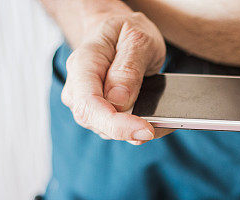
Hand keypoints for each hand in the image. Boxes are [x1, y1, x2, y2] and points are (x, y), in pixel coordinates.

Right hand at [61, 12, 169, 143]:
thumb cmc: (124, 31)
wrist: (115, 29)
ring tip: (162, 120)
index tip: (145, 129)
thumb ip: (128, 68)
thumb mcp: (137, 38)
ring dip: (134, 130)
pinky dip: (135, 128)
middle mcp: (78, 87)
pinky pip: (114, 128)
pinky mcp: (97, 112)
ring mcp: (85, 102)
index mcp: (84, 63)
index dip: (116, 124)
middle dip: (128, 130)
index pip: (90, 104)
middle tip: (158, 127)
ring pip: (106, 130)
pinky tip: (153, 121)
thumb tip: (119, 100)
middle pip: (96, 122)